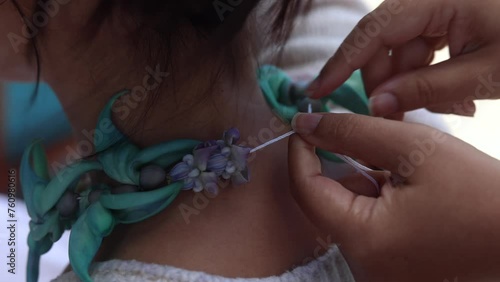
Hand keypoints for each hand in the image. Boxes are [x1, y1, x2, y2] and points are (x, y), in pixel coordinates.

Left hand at [289, 113, 499, 281]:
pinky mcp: (391, 270)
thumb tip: (304, 125)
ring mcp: (377, 272)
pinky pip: (367, 227)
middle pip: (328, 201)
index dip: (300, 152)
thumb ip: (353, 133)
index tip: (307, 124)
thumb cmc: (479, 192)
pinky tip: (409, 190)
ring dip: (366, 182)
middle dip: (345, 165)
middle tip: (375, 142)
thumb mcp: (414, 149)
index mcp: (364, 239)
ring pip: (349, 211)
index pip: (305, 189)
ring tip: (406, 172)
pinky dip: (379, 200)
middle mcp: (363, 266)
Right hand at [308, 0, 499, 117]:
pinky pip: (430, 51)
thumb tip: (376, 104)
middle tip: (396, 116)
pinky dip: (436, 77)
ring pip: (408, 52)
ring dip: (418, 85)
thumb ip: (424, 88)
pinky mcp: (457, 20)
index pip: (373, 30)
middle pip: (387, 43)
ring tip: (455, 109)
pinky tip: (461, 98)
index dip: (342, 62)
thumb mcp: (485, 72)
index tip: (317, 92)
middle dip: (389, 82)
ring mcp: (445, 9)